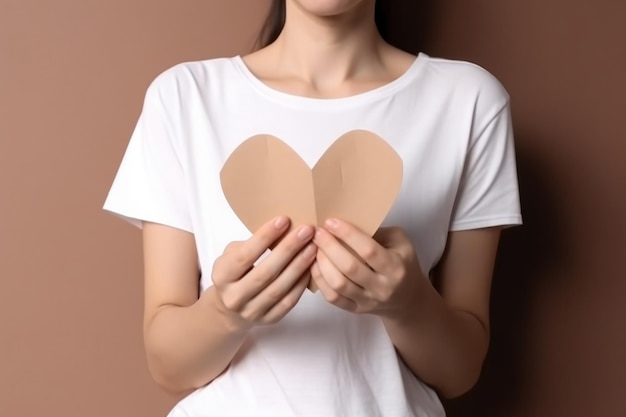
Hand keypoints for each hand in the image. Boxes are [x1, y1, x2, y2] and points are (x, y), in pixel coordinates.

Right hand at [211, 216, 315, 330]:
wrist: (230, 310)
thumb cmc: (235, 274)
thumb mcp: (231, 256)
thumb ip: (249, 244)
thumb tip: (280, 228)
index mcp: (222, 277)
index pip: (244, 256)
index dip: (264, 237)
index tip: (284, 220)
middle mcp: (235, 297)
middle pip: (265, 272)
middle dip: (288, 249)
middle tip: (306, 231)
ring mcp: (252, 311)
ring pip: (279, 288)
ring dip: (299, 265)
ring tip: (312, 246)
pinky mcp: (269, 319)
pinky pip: (289, 301)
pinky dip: (301, 283)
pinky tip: (311, 267)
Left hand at [311, 218, 425, 318]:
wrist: (408, 299)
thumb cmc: (402, 262)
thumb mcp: (400, 242)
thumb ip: (378, 231)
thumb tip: (347, 221)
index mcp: (396, 267)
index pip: (368, 250)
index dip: (347, 234)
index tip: (331, 221)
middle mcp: (382, 287)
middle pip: (350, 267)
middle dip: (329, 246)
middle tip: (317, 232)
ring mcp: (368, 301)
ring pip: (338, 284)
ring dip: (322, 263)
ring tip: (314, 247)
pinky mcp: (355, 310)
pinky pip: (333, 298)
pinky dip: (320, 280)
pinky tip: (314, 265)